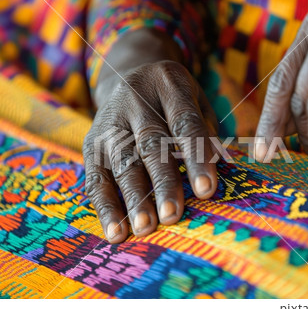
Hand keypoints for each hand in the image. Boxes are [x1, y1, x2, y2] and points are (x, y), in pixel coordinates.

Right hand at [83, 60, 217, 242]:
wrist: (128, 77)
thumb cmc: (174, 100)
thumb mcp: (196, 100)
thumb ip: (206, 132)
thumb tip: (217, 172)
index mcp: (168, 84)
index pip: (184, 122)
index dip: (195, 157)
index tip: (206, 190)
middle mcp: (134, 100)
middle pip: (151, 144)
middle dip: (162, 182)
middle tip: (172, 215)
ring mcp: (109, 122)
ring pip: (121, 162)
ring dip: (133, 197)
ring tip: (145, 227)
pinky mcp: (90, 143)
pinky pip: (96, 177)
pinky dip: (105, 206)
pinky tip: (116, 232)